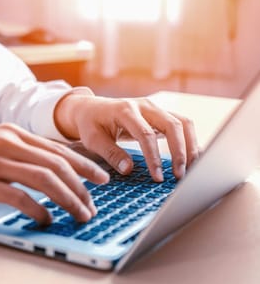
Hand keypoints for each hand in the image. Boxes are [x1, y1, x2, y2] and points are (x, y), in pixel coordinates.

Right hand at [0, 123, 109, 223]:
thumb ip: (14, 152)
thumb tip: (41, 169)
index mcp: (11, 132)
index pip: (57, 149)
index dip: (83, 165)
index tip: (100, 178)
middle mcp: (7, 143)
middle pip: (57, 163)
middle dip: (82, 185)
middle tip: (94, 203)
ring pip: (46, 179)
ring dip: (68, 198)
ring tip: (80, 214)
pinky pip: (20, 197)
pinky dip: (38, 210)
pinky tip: (46, 219)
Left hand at [55, 88, 198, 180]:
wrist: (90, 109)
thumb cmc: (90, 124)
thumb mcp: (92, 139)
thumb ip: (110, 153)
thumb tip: (128, 169)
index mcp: (125, 110)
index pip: (146, 134)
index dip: (154, 157)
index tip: (158, 177)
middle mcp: (144, 106)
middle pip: (172, 125)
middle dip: (180, 152)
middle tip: (180, 177)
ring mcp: (155, 109)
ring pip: (183, 123)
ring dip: (191, 146)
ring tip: (192, 170)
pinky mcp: (161, 115)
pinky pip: (182, 126)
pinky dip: (190, 141)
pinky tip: (194, 159)